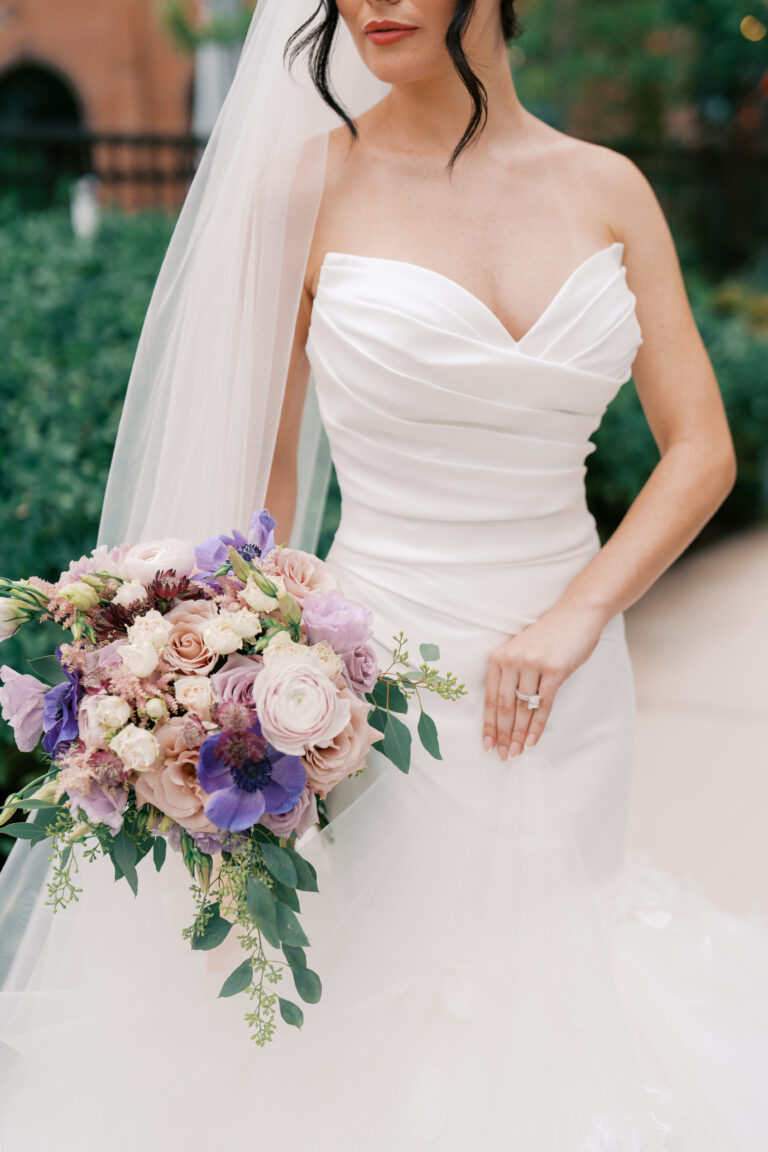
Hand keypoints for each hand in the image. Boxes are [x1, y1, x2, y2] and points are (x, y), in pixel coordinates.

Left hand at [483, 601, 607, 759]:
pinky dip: (537, 726)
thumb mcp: (522, 651)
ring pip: (522, 709)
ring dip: (519, 735)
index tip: (487, 744)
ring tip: (516, 752)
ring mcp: (532, 665)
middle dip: (502, 735)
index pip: (489, 698)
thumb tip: (508, 713)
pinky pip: (543, 705)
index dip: (488, 724)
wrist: (576, 614)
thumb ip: (513, 676)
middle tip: (502, 756)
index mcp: (499, 657)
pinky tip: (533, 741)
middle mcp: (511, 661)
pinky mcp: (553, 670)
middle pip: (503, 707)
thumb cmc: (550, 636)